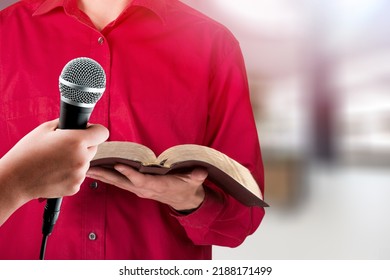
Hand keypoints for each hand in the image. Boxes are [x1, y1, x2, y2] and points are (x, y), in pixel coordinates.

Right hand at [0, 119, 108, 201]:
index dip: (95, 130)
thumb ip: (67, 124)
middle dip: (84, 145)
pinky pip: (79, 176)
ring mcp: (80, 175)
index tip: (89, 131)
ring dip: (77, 160)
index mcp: (77, 141)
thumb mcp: (45, 129)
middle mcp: (82, 158)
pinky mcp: (75, 187)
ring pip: (86, 163)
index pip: (102, 132)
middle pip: (95, 148)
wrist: (15, 179)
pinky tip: (56, 172)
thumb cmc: (27, 153)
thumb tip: (81, 125)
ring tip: (56, 161)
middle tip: (65, 147)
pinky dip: (71, 173)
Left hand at [87, 165, 206, 210]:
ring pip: (117, 182)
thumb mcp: (194, 182)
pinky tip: (97, 170)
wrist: (184, 200)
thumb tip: (200, 172)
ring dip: (102, 175)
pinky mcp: (136, 187)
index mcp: (158, 186)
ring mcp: (139, 189)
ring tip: (87, 167)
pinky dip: (107, 175)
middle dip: (106, 174)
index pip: (141, 180)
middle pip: (122, 182)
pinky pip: (119, 181)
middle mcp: (145, 189)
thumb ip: (196, 176)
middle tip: (90, 166)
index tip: (118, 164)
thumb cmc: (187, 188)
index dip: (130, 173)